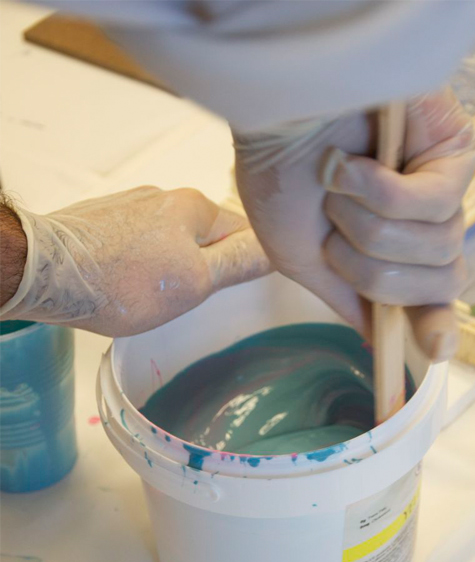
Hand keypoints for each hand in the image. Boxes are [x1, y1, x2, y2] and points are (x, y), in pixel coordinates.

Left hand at [2, 187, 269, 337]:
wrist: (39, 272)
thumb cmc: (121, 282)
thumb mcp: (196, 282)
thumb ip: (241, 262)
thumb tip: (279, 247)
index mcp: (195, 205)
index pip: (246, 231)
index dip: (246, 261)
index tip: (231, 288)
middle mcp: (164, 194)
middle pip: (204, 233)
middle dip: (201, 262)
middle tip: (187, 297)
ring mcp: (127, 202)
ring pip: (167, 236)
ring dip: (167, 261)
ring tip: (147, 291)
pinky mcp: (97, 216)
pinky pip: (134, 238)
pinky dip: (135, 258)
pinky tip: (121, 280)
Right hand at [233, 88, 474, 362]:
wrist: (275, 111)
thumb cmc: (277, 168)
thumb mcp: (297, 251)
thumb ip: (342, 295)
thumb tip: (377, 334)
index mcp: (389, 250)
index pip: (431, 299)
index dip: (435, 326)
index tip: (431, 350)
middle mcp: (422, 224)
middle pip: (437, 283)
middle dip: (374, 268)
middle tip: (336, 231)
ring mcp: (443, 188)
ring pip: (437, 247)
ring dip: (371, 225)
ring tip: (338, 186)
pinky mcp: (455, 155)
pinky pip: (436, 205)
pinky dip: (384, 193)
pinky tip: (354, 167)